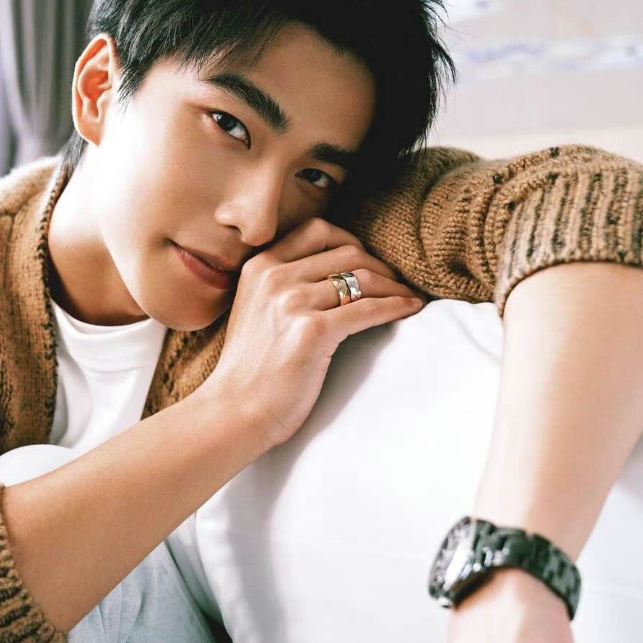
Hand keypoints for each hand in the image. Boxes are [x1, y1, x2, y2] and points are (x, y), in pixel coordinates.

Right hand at [202, 217, 424, 448]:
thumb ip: (281, 286)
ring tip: (409, 298)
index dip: (352, 242)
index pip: (318, 232)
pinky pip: (367, 310)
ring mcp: (292, 303)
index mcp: (260, 267)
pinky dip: (395, 307)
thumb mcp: (255, 310)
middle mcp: (275, 277)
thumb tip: (334, 274)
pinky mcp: (312, 332)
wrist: (233, 411)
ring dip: (394, 287)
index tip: (369, 262)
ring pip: (363, 279)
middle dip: (381, 266)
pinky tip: (409, 310)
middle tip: (398, 283)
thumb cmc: (249, 371)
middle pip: (347, 253)